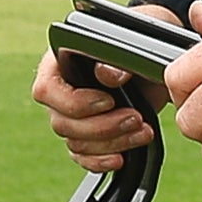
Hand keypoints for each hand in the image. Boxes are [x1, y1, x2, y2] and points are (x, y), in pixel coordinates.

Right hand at [32, 4, 173, 161]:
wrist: (154, 58)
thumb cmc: (137, 39)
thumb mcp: (132, 40)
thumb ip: (117, 55)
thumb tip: (109, 74)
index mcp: (58, 63)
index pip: (47, 90)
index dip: (75, 102)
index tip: (109, 100)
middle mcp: (60, 93)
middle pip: (62, 123)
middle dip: (102, 126)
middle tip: (135, 117)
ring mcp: (72, 117)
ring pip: (76, 143)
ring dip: (111, 143)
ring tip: (143, 131)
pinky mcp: (87, 136)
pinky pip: (83, 157)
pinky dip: (101, 162)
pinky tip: (122, 158)